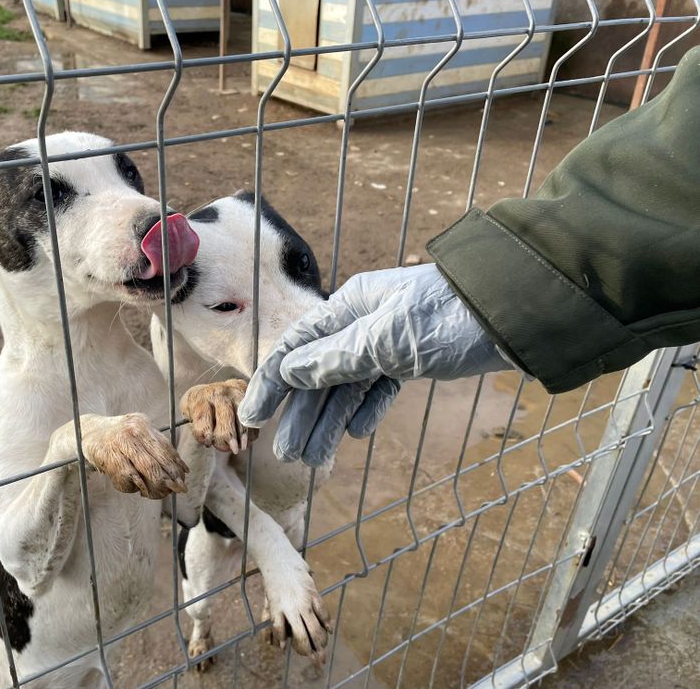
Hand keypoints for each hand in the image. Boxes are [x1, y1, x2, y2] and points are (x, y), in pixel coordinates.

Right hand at [238, 263, 509, 464]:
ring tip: (315, 460)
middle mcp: (362, 321)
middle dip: (303, 414)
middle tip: (288, 456)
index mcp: (348, 307)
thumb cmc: (448, 316)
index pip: (297, 349)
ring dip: (330, 421)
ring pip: (350, 385)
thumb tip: (289, 370)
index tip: (252, 418)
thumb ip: (335, 357)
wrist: (516, 311)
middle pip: (321, 373)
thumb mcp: (385, 339)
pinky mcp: (418, 356)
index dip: (272, 384)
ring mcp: (390, 340)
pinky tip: (356, 432)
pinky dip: (368, 408)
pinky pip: (381, 385)